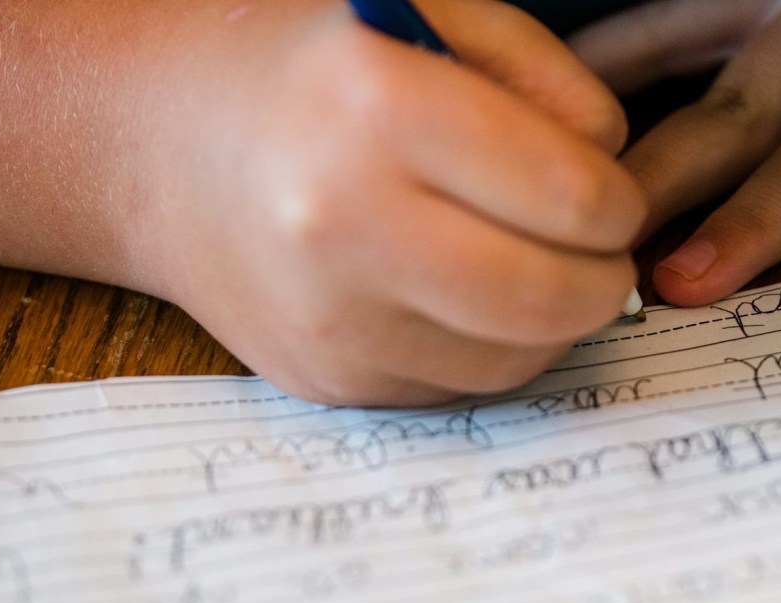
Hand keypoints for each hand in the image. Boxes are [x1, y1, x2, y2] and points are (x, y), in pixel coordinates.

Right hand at [131, 0, 645, 404]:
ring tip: (531, 270)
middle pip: (548, 299)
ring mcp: (327, 314)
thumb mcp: (433, 14)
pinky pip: (457, 387)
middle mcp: (341, 222)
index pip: (570, 196)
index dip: (618, 204)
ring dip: (551, 324)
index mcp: (376, 106)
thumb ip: (546, 76)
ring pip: (512, 359)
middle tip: (598, 255)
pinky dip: (487, 350)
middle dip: (603, 282)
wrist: (162, 147)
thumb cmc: (310, 68)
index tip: (609, 199)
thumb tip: (612, 172)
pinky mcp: (326, 376)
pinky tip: (463, 299)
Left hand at [569, 0, 780, 316]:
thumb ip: (700, 34)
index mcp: (776, 5)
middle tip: (582, 251)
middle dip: (651, 189)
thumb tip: (588, 95)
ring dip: (752, 225)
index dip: (593, 106)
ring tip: (689, 283)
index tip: (526, 169)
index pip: (659, 42)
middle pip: (723, 120)